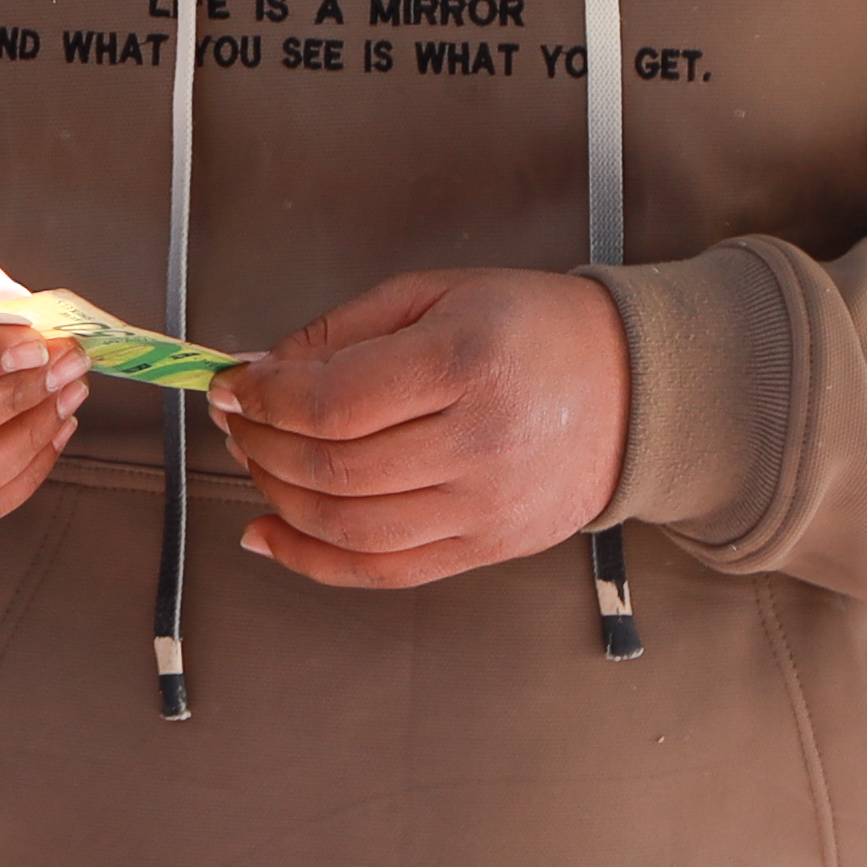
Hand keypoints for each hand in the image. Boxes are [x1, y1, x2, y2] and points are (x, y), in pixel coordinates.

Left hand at [212, 270, 631, 592]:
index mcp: (464, 365)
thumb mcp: (436, 295)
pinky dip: (313, 562)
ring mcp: (484, 507)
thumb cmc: (535, 330)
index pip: (332, 402)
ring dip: (279, 498)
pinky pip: (383, 571)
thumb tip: (259, 372)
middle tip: (238, 421)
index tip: (233, 386)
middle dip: (261, 445)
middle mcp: (477, 444)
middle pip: (333, 467)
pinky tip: (269, 534)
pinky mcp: (486, 549)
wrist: (632, 387)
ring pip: (349, 527)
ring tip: (257, 463)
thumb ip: (342, 333)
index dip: (263, 398)